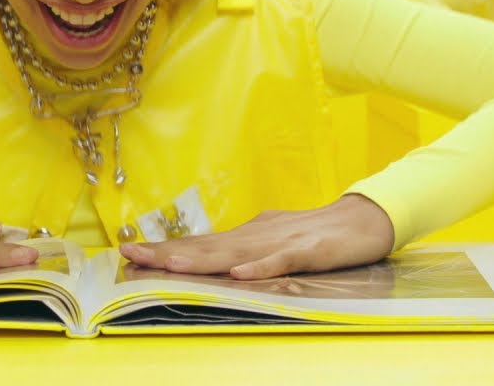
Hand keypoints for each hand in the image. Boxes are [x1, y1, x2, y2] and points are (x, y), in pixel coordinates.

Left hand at [118, 193, 394, 279]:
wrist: (363, 219)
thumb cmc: (316, 234)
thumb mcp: (272, 243)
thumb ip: (243, 251)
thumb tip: (210, 256)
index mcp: (246, 236)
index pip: (199, 243)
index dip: (165, 248)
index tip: (129, 251)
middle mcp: (255, 235)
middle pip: (206, 246)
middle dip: (167, 251)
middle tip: (130, 254)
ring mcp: (280, 242)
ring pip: (235, 253)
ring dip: (202, 259)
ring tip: (170, 264)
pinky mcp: (307, 251)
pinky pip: (280, 261)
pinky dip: (259, 267)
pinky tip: (239, 274)